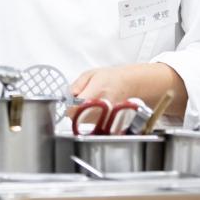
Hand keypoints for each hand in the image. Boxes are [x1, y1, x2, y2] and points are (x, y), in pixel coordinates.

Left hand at [71, 63, 187, 116]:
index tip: (70, 102)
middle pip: (77, 118)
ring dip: (82, 115)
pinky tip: (97, 109)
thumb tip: (67, 95)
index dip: (68, 106)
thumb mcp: (90, 74)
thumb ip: (76, 85)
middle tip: (81, 101)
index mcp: (95, 94)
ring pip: (84, 123)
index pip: (73, 109)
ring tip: (91, 103)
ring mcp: (106, 118)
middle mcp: (101, 108)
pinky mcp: (109, 123)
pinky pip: (92, 124)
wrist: (131, 84)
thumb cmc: (112, 78)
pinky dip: (90, 119)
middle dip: (75, 110)